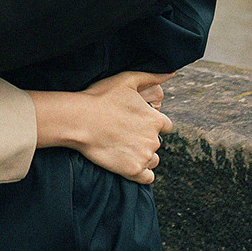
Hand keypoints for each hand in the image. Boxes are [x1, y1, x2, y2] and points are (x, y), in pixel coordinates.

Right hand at [29, 71, 173, 183]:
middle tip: (124, 134)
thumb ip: (152, 76)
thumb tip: (172, 72)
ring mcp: (144, 156)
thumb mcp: (126, 79)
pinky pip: (147, 178)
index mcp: (155, 119)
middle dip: (144, 139)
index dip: (152, 124)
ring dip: (143, 155)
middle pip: (156, 142)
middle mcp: (154, 139)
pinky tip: (129, 163)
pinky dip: (141, 173)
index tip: (136, 123)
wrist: (79, 120)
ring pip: (152, 159)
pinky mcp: (133, 171)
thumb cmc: (100, 98)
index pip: (166, 126)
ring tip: (123, 148)